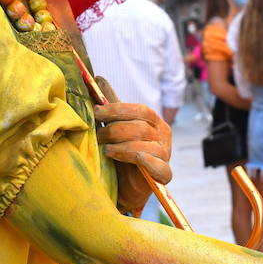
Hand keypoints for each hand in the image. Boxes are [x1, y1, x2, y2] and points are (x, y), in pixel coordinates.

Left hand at [94, 77, 172, 211]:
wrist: (126, 185)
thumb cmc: (122, 152)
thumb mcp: (115, 126)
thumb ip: (111, 105)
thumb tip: (98, 78)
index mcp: (154, 121)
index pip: (139, 110)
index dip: (117, 110)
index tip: (97, 112)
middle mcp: (163, 135)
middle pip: (140, 128)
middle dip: (115, 130)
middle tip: (98, 136)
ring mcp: (166, 154)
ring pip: (145, 147)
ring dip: (121, 148)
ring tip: (106, 150)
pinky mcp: (164, 174)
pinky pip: (158, 166)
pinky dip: (144, 162)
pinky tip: (129, 161)